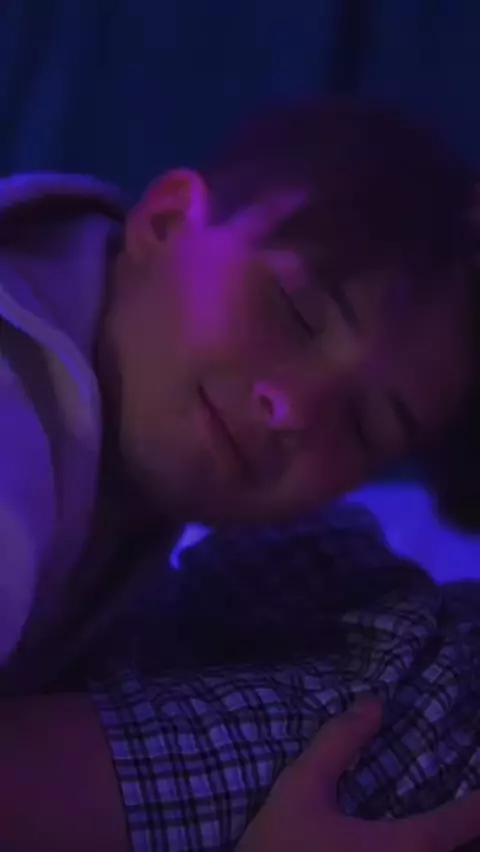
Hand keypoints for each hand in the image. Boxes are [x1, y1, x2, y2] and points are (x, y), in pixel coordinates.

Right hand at [236, 697, 479, 851]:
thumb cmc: (280, 851)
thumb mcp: (300, 788)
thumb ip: (338, 742)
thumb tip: (375, 704)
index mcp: (402, 849)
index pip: (459, 823)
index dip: (479, 804)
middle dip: (469, 830)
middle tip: (466, 810)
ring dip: (449, 847)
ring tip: (447, 828)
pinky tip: (413, 844)